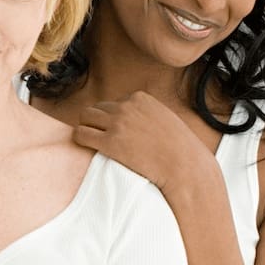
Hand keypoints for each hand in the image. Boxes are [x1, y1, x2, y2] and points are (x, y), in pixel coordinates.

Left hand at [74, 92, 209, 193]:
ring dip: (88, 129)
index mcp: (140, 98)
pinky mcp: (110, 142)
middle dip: (98, 122)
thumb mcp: (165, 118)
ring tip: (95, 143)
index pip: (115, 103)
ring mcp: (117, 123)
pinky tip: (88, 147)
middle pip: (97, 108)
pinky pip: (81, 134)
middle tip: (104, 139)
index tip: (122, 133)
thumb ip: (147, 113)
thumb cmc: (179, 148)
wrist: (184, 166)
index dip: (115, 119)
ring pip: (85, 117)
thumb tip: (132, 120)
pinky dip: (81, 139)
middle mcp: (126, 106)